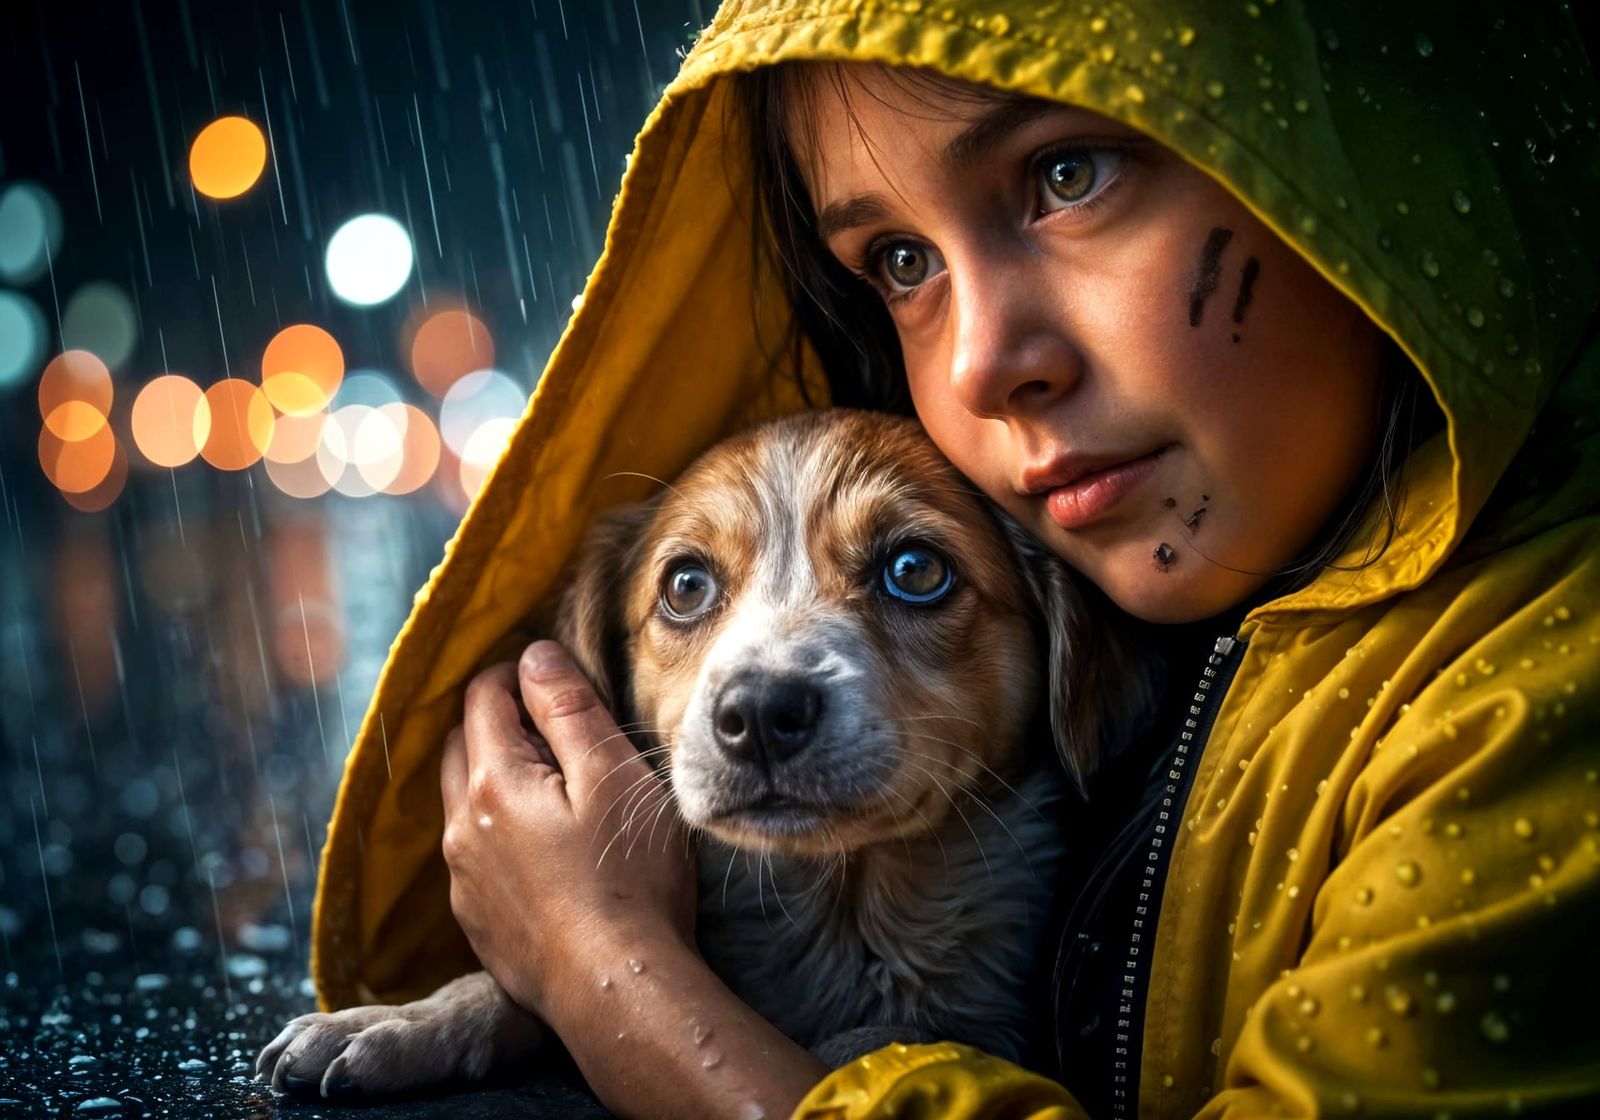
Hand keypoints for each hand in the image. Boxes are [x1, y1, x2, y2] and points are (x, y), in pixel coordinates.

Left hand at [439, 640, 696, 1022]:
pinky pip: (473, 854)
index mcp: (492, 781)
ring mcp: (463, 878)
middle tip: (556, 729)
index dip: (519, 674)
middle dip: (498, 722)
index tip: (557, 681)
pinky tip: (545, 851)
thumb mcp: (613, 777)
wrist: (617, 987)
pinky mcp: (477, 920)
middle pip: (460, 745)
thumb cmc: (630, 879)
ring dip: (495, 779)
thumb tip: (534, 655)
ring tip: (554, 789)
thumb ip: (569, 710)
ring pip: (463, 801)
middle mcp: (461, 826)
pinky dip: (498, 832)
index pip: (483, 695)